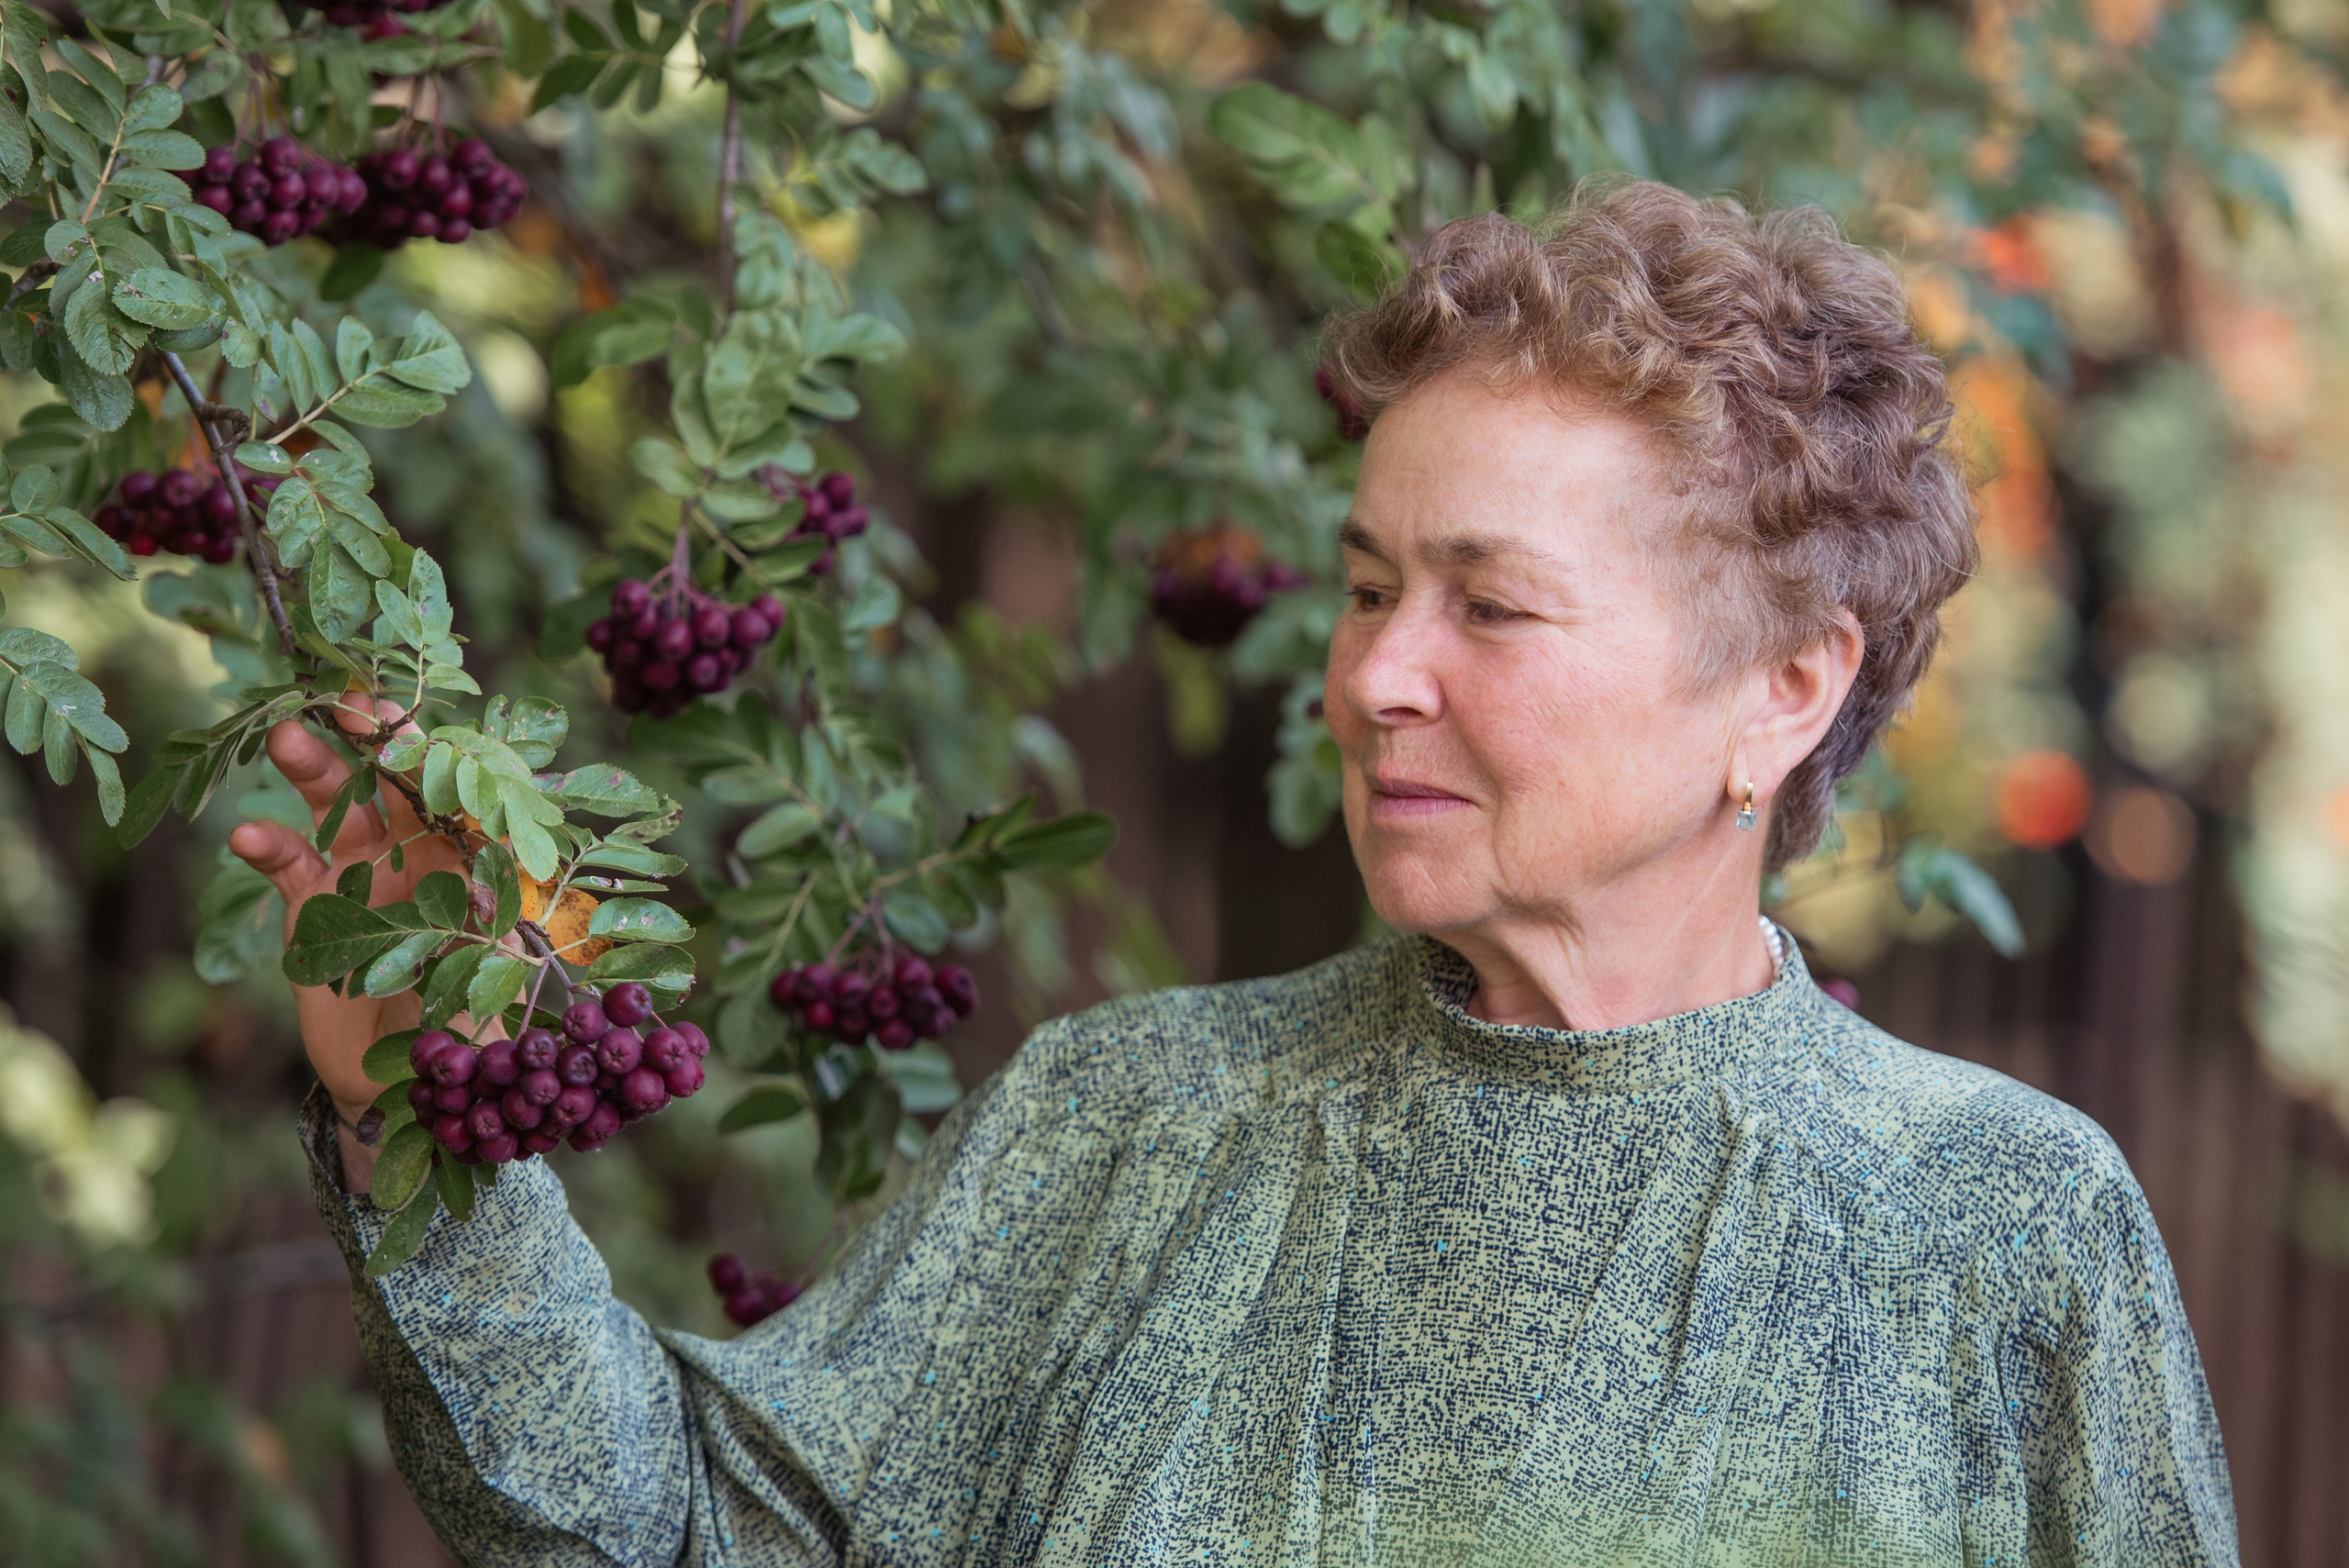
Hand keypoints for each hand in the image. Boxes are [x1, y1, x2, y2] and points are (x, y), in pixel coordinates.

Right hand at [228, 696, 468, 1129]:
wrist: (406, 1084)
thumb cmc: (465, 1022)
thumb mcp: (487, 968)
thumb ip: (483, 914)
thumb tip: (489, 864)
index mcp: (466, 861)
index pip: (449, 792)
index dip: (427, 749)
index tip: (404, 712)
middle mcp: (412, 856)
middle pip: (388, 785)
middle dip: (368, 741)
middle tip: (344, 703)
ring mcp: (358, 877)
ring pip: (334, 809)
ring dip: (314, 772)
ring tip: (285, 738)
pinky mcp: (310, 909)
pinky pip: (289, 865)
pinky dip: (269, 846)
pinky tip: (250, 834)